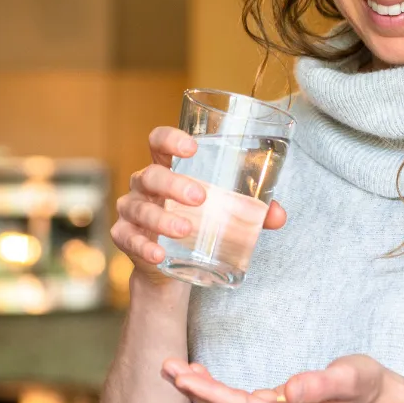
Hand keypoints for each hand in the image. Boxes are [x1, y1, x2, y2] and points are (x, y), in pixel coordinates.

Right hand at [111, 126, 287, 285]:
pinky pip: (128, 239)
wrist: (171, 264)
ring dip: (163, 219)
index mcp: (167, 167)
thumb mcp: (222, 211)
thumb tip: (278, 216)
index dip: (170, 139)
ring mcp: (131, 210)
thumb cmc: (198, 222)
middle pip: (151, 175)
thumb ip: (251, 211)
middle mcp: (144, 185)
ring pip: (141, 209)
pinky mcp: (125, 237)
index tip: (192, 146)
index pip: (158, 141)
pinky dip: (144, 247)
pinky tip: (159, 254)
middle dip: (174, 184)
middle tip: (201, 197)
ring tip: (186, 230)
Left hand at [160, 355, 387, 402]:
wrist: (377, 400)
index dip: (209, 392)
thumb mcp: (350, 376)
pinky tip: (201, 377)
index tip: (182, 378)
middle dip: (193, 390)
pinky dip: (215, 393)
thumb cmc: (364, 384)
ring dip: (200, 392)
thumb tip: (290, 389)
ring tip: (174, 369)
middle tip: (165, 365)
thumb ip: (322, 383)